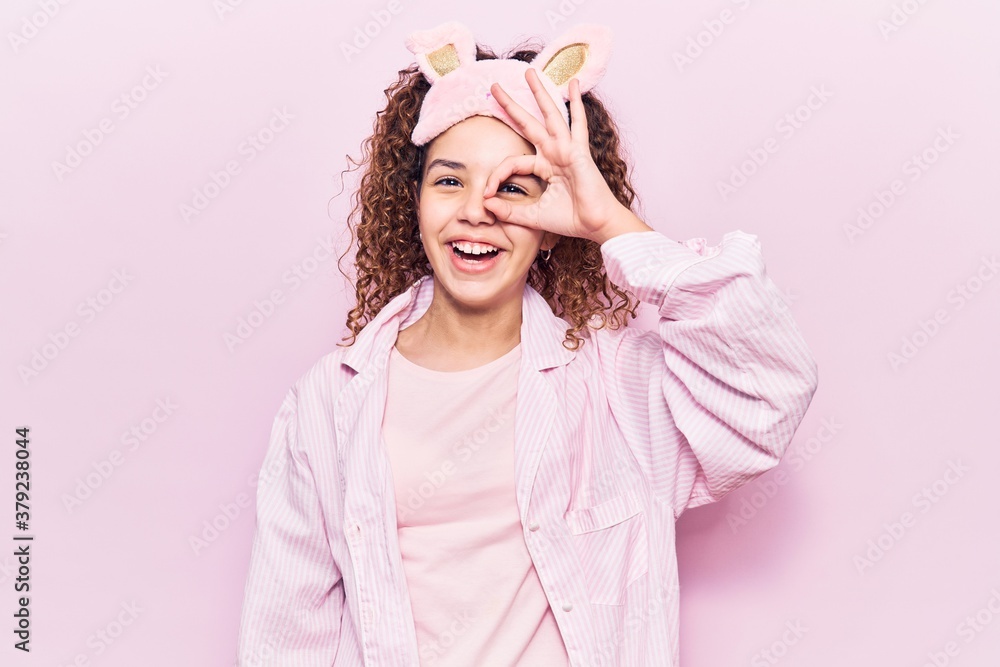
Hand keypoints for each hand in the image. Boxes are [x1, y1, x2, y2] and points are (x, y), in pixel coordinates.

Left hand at [483, 69, 630, 243]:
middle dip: (510, 106)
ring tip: (529, 73)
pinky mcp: (578, 152)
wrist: (594, 225)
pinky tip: (573, 84)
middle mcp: (554, 153)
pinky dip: (576, 103)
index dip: (496, 176)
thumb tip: (486, 204)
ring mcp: (567, 149)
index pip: (513, 162)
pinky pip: (577, 123)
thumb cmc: (569, 220)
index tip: (487, 195)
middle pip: (528, 123)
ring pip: (550, 115)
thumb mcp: (531, 216)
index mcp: (543, 167)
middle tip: (494, 87)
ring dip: (539, 93)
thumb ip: (509, 211)